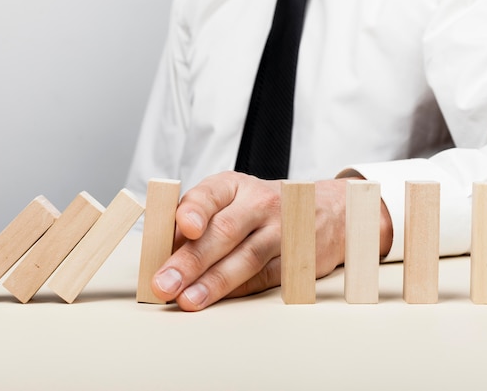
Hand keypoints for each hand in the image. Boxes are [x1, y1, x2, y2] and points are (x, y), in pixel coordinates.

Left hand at [151, 171, 391, 310]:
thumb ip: (197, 222)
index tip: (184, 227)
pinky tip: (217, 300)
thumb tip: (161, 254)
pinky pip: (263, 277)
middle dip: (191, 260)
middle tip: (165, 282)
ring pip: (246, 257)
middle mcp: (259, 204)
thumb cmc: (262, 207)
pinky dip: (238, 290)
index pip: (210, 194)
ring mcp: (281, 231)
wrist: (325, 209)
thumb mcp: (230, 199)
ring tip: (188, 299)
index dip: (195, 210)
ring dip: (214, 282)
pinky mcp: (296, 258)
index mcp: (234, 186)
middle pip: (225, 231)